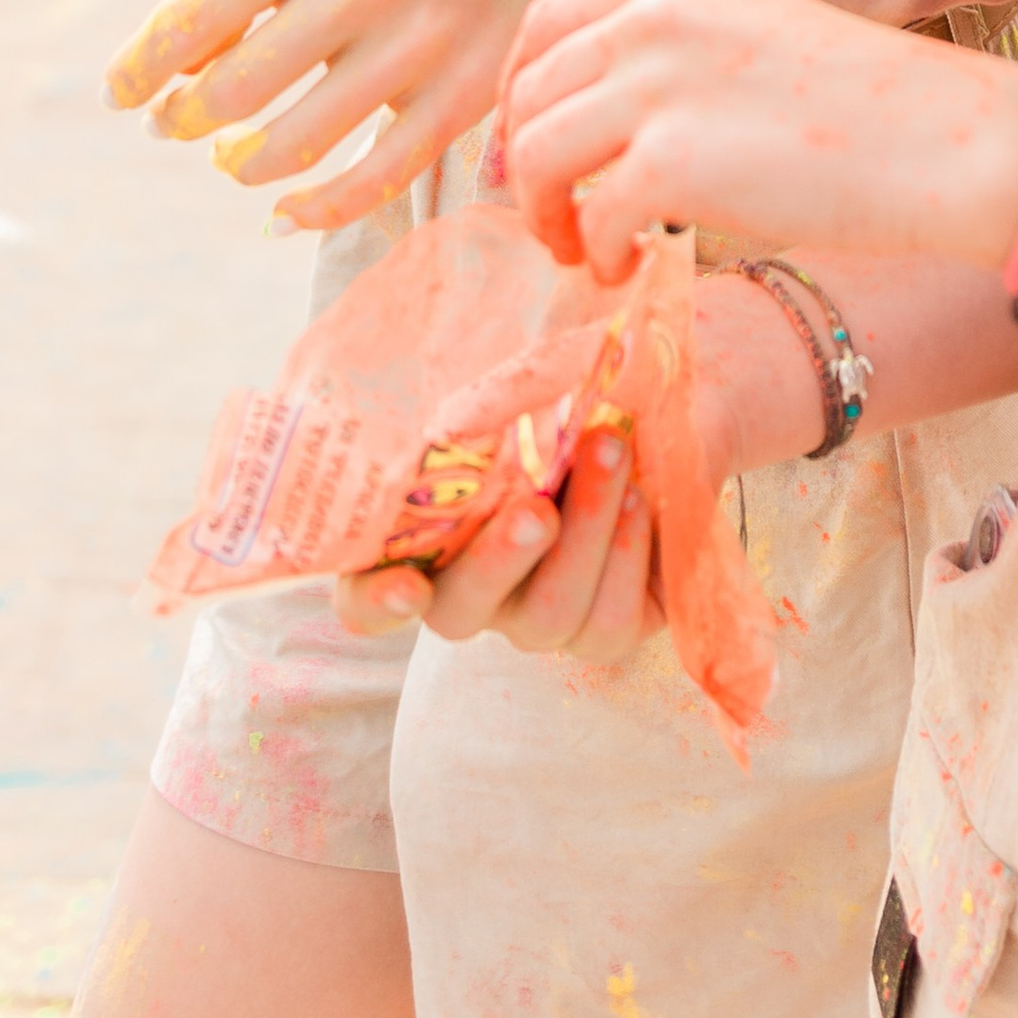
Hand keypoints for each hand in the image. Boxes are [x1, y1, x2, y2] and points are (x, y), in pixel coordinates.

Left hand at [106, 0, 662, 223]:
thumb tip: (171, 69)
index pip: (195, 13)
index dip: (141, 67)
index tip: (120, 95)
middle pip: (235, 88)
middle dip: (188, 119)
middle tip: (178, 125)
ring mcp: (419, 44)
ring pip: (293, 142)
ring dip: (243, 164)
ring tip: (233, 159)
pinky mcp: (463, 98)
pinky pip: (370, 181)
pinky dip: (313, 210)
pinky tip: (286, 212)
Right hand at [332, 426, 659, 653]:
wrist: (655, 423)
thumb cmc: (564, 397)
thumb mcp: (522, 387)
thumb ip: (487, 398)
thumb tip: (471, 397)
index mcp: (422, 535)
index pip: (363, 596)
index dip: (374, 601)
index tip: (406, 585)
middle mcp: (471, 592)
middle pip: (459, 612)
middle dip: (500, 559)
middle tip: (538, 509)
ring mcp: (534, 619)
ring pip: (546, 615)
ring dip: (583, 533)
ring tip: (611, 453)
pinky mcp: (602, 630)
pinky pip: (607, 624)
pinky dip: (625, 556)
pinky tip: (638, 501)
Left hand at [499, 0, 1017, 284]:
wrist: (944, 140)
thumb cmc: (862, 103)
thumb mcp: (751, 28)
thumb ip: (671, 46)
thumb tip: (588, 112)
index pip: (544, 23)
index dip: (518, 92)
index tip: (524, 146)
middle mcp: (656, 14)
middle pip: (530, 93)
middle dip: (521, 166)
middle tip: (549, 220)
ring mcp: (661, 84)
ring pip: (538, 153)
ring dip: (544, 214)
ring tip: (581, 251)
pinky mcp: (674, 162)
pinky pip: (592, 217)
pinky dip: (597, 255)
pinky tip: (628, 270)